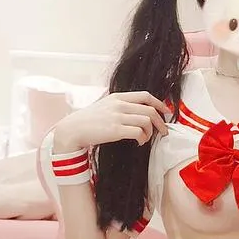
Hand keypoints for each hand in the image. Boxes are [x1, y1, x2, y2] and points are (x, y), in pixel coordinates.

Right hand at [53, 91, 170, 149]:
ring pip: (147, 121)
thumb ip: (120, 106)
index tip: (166, 112)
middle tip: (164, 131)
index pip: (145, 96)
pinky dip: (143, 138)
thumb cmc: (88, 120)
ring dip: (151, 132)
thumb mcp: (104, 106)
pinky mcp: (115, 130)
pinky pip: (139, 133)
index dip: (159, 103)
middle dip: (161, 122)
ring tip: (146, 139)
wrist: (72, 129)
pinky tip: (139, 143)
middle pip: (150, 110)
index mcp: (118, 97)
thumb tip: (137, 113)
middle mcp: (119, 105)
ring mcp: (117, 117)